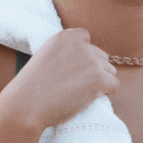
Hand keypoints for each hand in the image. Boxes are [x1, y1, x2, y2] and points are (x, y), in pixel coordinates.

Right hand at [0, 27, 118, 132]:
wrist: (27, 105)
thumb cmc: (31, 87)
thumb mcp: (44, 57)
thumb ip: (63, 54)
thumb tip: (82, 64)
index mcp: (65, 37)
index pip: (85, 37)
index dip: (84, 53)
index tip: (78, 67)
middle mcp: (80, 45)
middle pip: (100, 56)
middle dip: (95, 69)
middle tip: (82, 85)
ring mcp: (91, 62)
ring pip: (110, 71)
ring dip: (102, 82)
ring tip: (89, 94)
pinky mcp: (99, 79)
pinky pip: (115, 85)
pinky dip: (109, 93)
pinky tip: (99, 99)